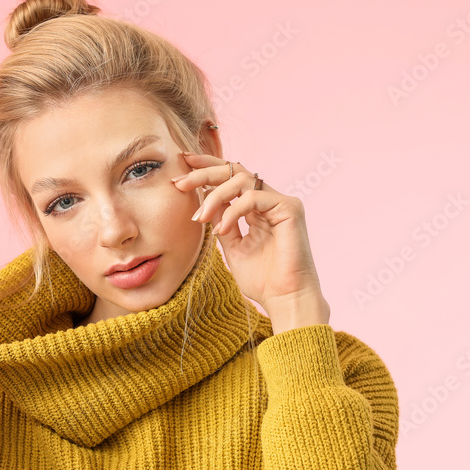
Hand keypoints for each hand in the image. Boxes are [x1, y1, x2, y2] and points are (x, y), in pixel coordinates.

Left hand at [172, 152, 328, 322]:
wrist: (284, 300)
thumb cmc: (262, 280)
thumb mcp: (232, 247)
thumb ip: (222, 222)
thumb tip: (206, 201)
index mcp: (257, 208)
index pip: (232, 178)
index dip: (207, 169)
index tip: (182, 169)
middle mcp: (270, 200)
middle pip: (236, 170)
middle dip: (205, 172)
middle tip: (180, 182)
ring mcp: (281, 202)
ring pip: (243, 179)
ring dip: (215, 195)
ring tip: (199, 217)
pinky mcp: (290, 208)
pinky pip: (254, 197)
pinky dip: (233, 211)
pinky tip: (222, 229)